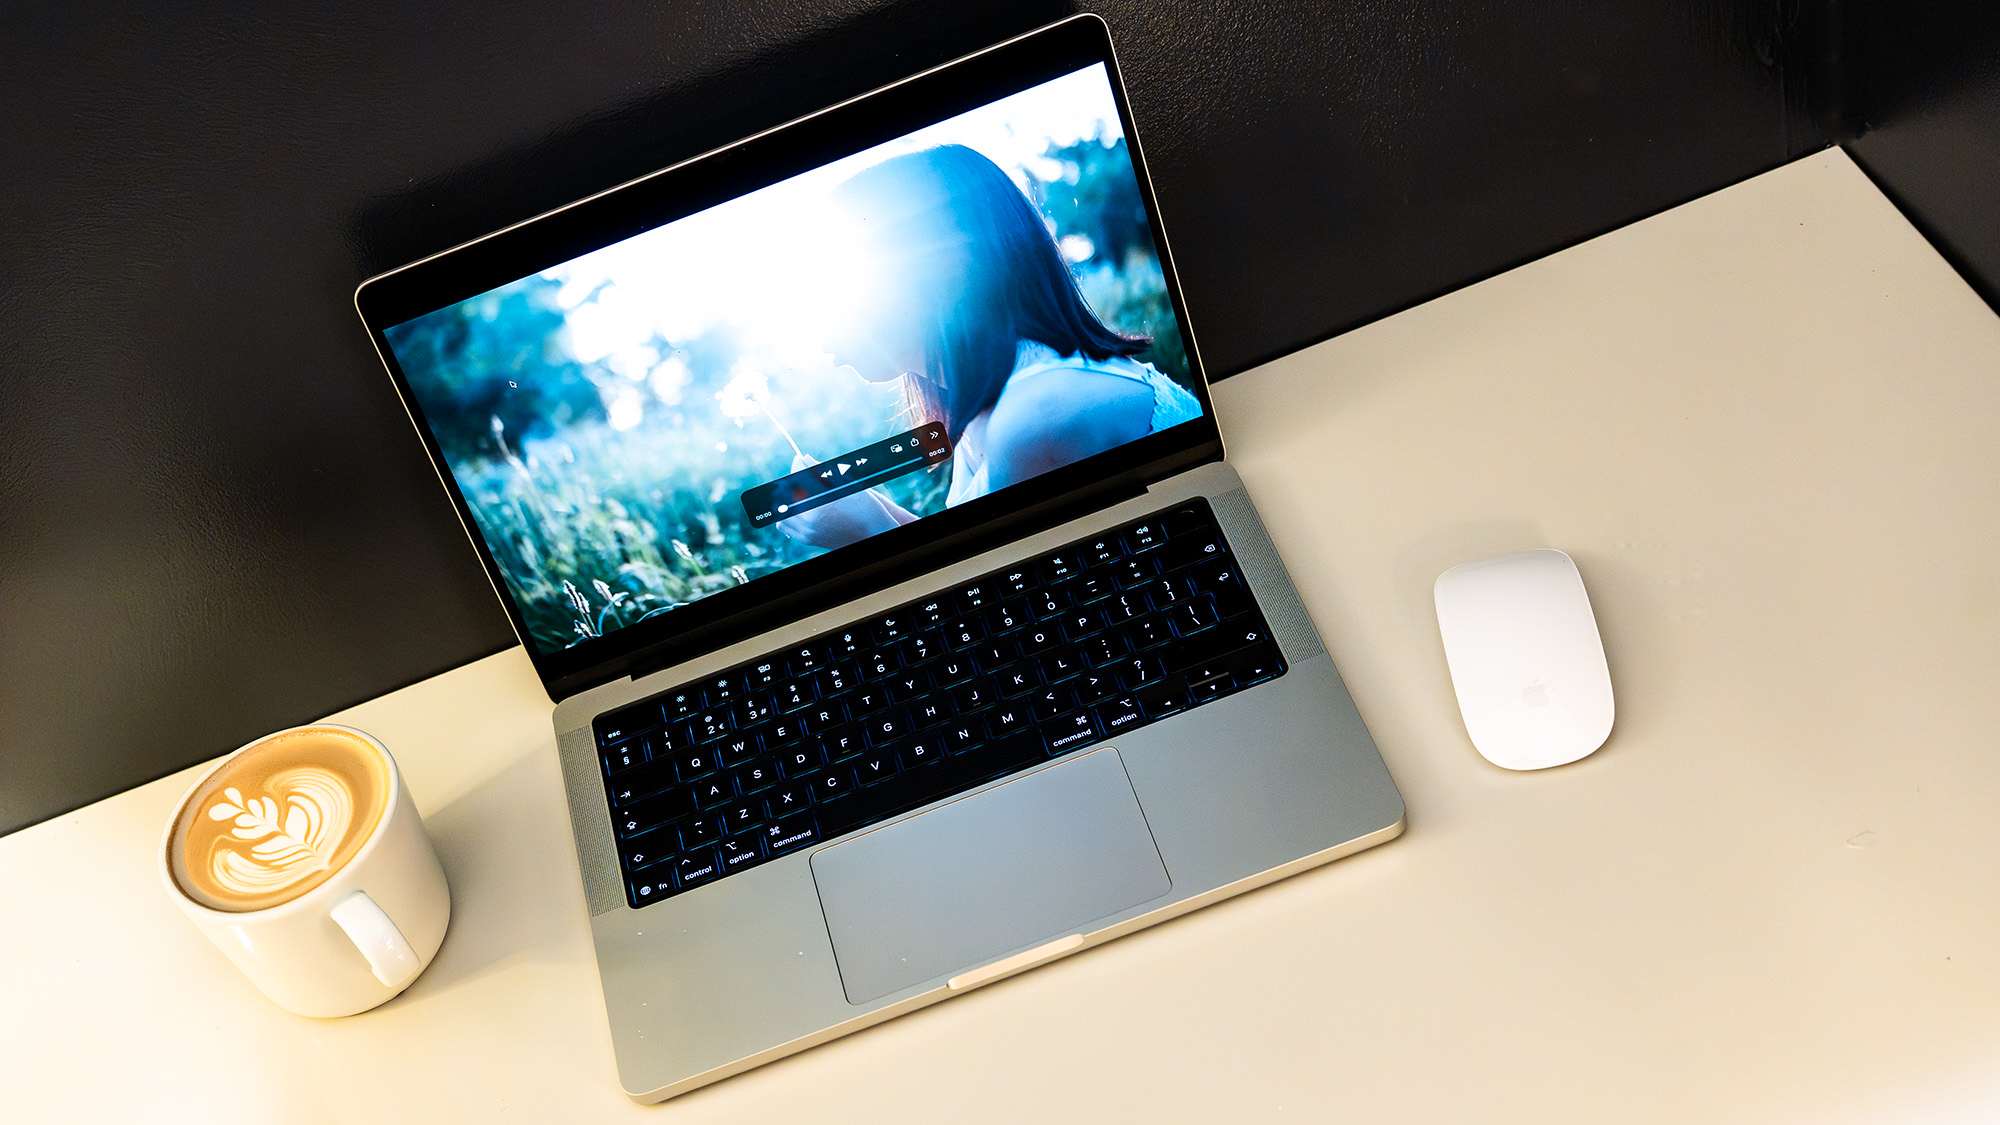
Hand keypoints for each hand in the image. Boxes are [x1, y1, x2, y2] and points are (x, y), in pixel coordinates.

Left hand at [775, 452, 913, 548]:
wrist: (875, 533)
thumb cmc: (866, 507)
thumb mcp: (846, 485)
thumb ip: (822, 472)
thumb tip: (804, 458)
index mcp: (821, 503)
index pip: (799, 478)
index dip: (798, 465)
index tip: (799, 459)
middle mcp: (811, 520)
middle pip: (787, 494)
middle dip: (791, 481)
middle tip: (798, 473)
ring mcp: (808, 532)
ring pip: (782, 511)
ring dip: (786, 499)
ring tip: (798, 491)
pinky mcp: (808, 540)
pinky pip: (786, 526)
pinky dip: (787, 515)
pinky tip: (798, 506)